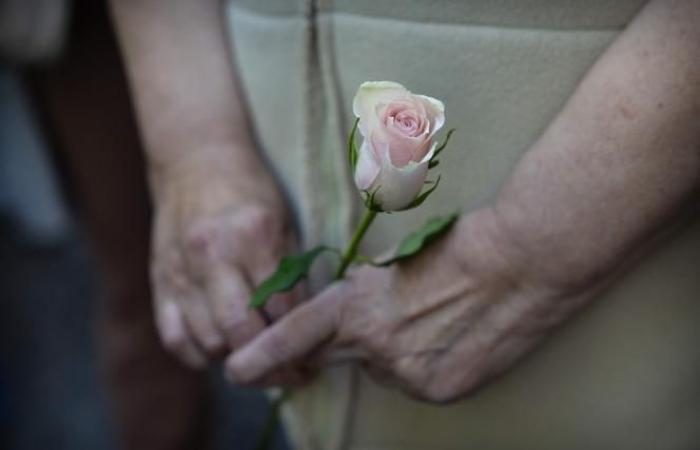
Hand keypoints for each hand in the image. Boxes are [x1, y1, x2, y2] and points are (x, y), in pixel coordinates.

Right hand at [150, 160, 299, 368]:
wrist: (197, 162)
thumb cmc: (250, 191)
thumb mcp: (283, 222)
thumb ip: (291, 273)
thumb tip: (302, 323)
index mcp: (254, 237)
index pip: (280, 307)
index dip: (299, 337)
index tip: (311, 355)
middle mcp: (214, 256)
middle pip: (240, 331)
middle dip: (268, 361)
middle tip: (287, 372)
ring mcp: (181, 271)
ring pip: (208, 341)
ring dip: (235, 358)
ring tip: (255, 358)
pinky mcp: (159, 281)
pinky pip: (174, 337)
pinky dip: (197, 356)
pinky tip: (218, 352)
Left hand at [225, 209, 598, 401]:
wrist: (519, 263)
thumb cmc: (456, 247)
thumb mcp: (391, 264)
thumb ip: (361, 300)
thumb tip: (349, 328)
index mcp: (357, 305)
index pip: (296, 335)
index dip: (260, 356)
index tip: (235, 369)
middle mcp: (375, 347)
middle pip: (344, 355)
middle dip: (354, 339)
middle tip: (393, 313)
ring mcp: (408, 374)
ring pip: (385, 369)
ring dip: (398, 351)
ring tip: (437, 316)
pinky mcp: (440, 391)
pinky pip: (418, 380)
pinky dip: (426, 363)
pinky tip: (453, 335)